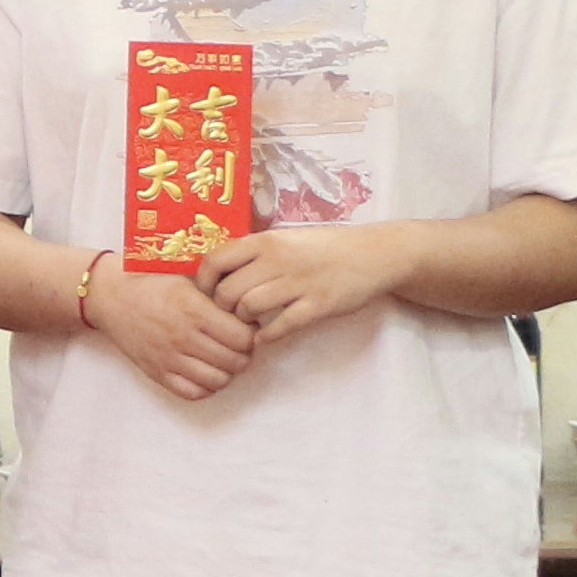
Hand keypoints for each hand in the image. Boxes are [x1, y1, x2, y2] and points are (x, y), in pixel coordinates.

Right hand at [84, 260, 260, 400]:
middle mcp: (183, 336)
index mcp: (194, 309)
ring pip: (219, 380)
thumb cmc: (150, 281)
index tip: (247, 326)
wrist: (109, 295)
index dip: (251, 333)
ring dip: (227, 371)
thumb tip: (248, 304)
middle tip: (238, 343)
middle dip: (244, 354)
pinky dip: (205, 386)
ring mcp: (169, 358)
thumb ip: (217, 290)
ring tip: (222, 357)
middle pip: (236, 361)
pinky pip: (193, 392)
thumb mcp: (186, 276)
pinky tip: (204, 370)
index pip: (244, 337)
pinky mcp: (157, 372)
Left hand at [201, 223, 410, 347]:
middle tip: (230, 314)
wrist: (373, 254)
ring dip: (244, 322)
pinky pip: (281, 326)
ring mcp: (299, 283)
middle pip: (228, 290)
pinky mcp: (318, 305)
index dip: (203, 282)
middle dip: (223, 308)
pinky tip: (265, 338)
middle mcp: (278, 259)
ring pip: (250, 308)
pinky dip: (267, 337)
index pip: (216, 260)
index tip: (206, 294)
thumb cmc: (324, 247)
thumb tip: (218, 268)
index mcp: (266, 240)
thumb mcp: (285, 238)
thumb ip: (255, 252)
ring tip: (249, 324)